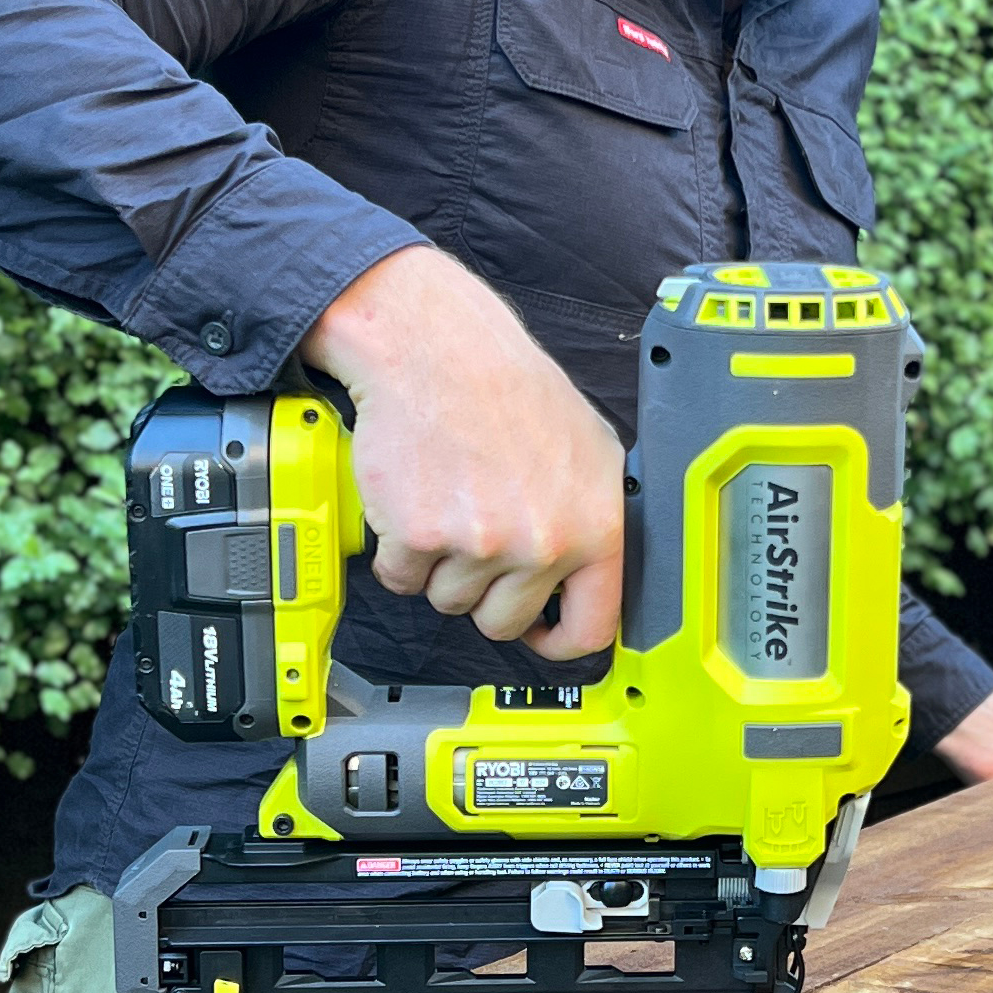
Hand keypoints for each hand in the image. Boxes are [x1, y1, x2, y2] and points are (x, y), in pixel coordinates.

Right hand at [303, 245, 626, 655]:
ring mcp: (481, 544)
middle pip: (504, 621)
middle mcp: (543, 542)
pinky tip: (415, 499)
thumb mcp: (589, 448)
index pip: (592, 628)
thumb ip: (594, 517)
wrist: (436, 350)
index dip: (562, 643)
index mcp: (595, 525)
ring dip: (440, 566)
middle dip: (485, 592)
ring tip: (450, 502)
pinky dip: (398, 549)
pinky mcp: (420, 538)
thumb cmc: (507, 387)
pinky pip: (402, 578)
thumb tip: (594, 574)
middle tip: (477, 539)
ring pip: (449, 601)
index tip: (542, 637)